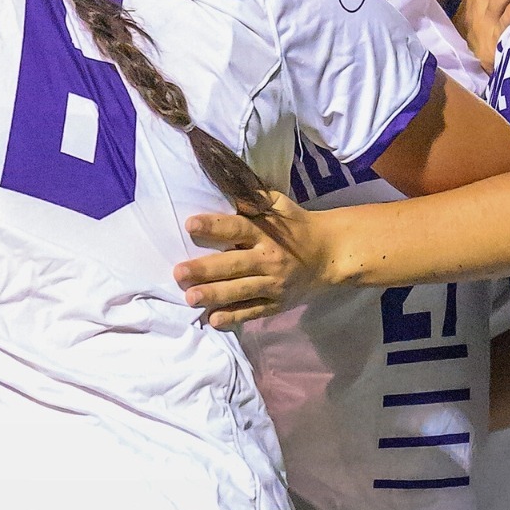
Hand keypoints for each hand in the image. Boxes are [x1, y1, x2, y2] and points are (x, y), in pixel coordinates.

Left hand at [173, 192, 328, 329]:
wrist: (330, 253)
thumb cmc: (297, 225)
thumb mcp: (280, 204)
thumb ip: (255, 198)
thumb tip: (227, 189)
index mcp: (266, 232)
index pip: (237, 228)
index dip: (214, 226)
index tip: (190, 225)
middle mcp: (269, 259)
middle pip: (233, 264)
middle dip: (205, 269)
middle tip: (179, 272)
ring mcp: (273, 284)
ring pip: (240, 290)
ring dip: (214, 295)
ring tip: (190, 298)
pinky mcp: (277, 303)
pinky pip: (253, 311)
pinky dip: (234, 316)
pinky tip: (214, 320)